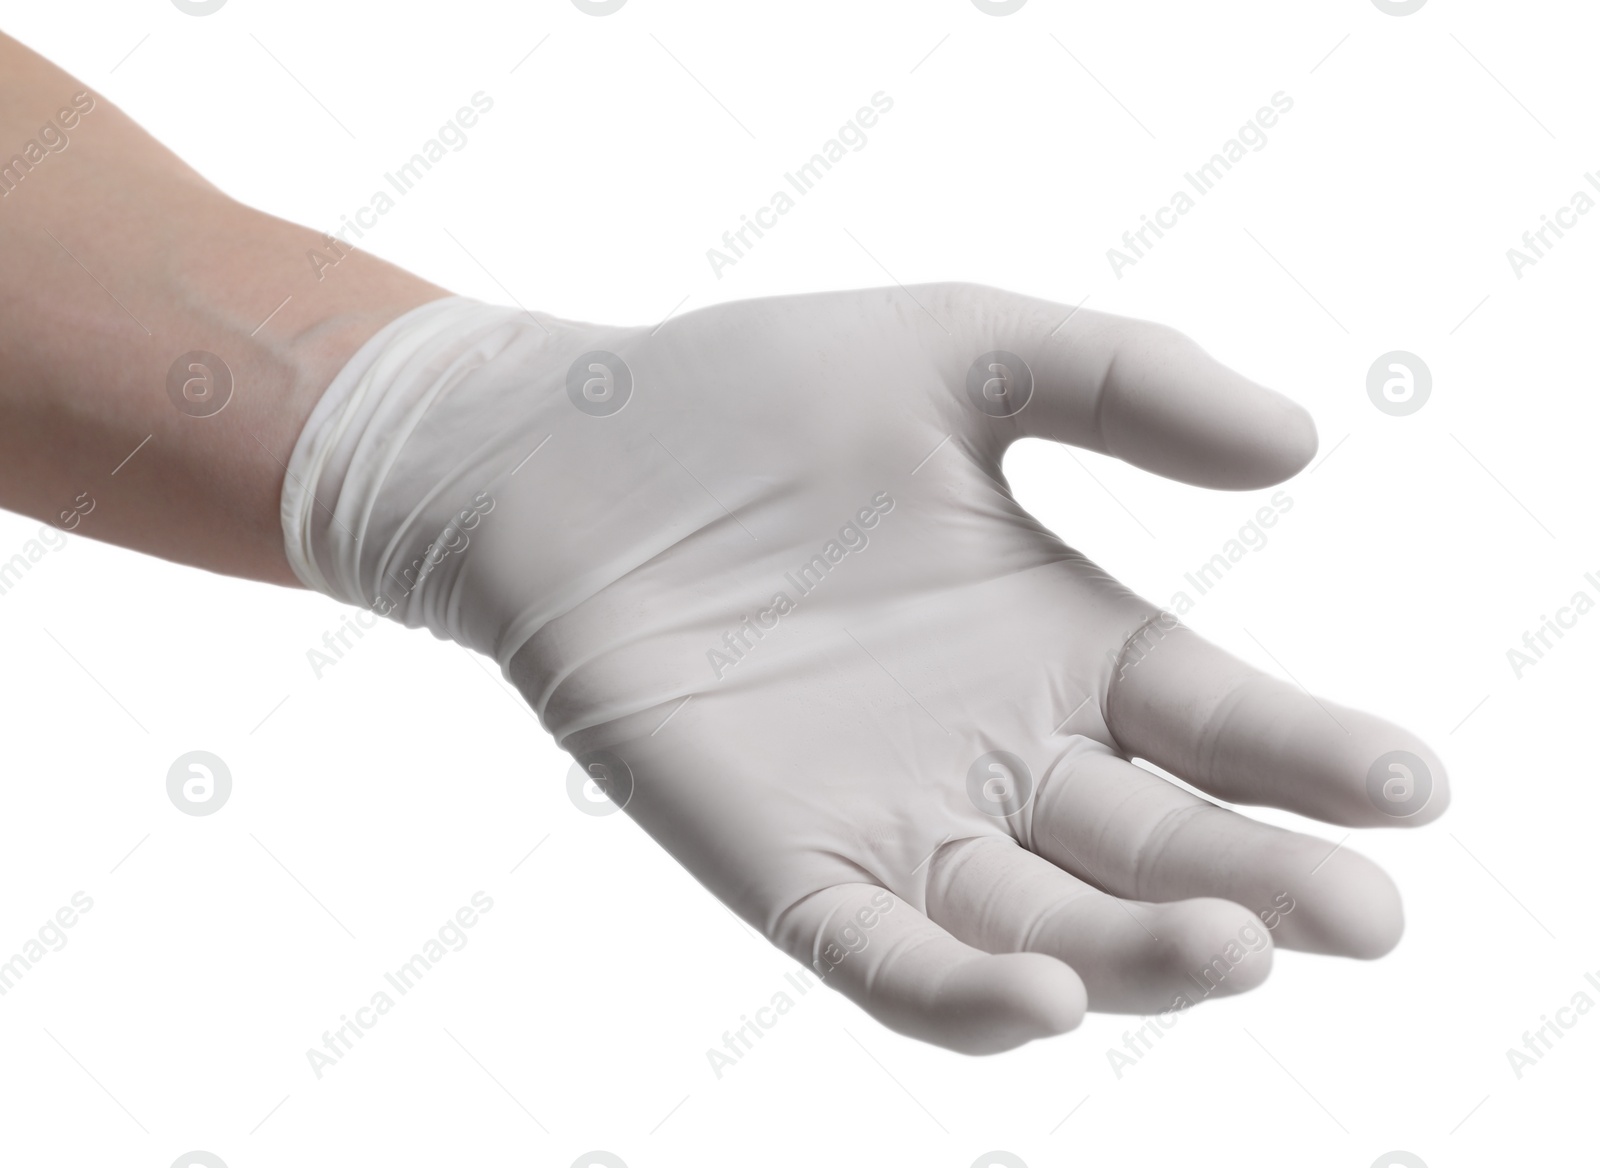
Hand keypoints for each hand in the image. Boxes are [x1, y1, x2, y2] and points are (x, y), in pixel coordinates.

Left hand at [283, 282, 1447, 1052]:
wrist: (562, 449)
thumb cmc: (752, 398)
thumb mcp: (959, 355)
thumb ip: (1122, 382)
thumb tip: (1304, 442)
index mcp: (1058, 642)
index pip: (1213, 722)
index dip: (1313, 757)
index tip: (1410, 785)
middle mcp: (994, 753)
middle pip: (1155, 845)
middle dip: (1263, 884)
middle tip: (1364, 915)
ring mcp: (889, 821)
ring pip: (1043, 924)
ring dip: (1137, 954)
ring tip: (1236, 945)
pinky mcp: (780, 865)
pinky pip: (883, 958)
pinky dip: (962, 991)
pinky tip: (1039, 990)